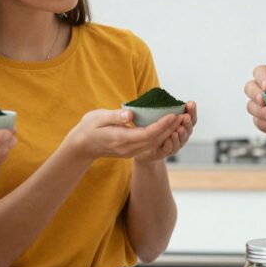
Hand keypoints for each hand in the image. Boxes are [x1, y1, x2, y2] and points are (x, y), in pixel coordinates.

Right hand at [65, 107, 188, 161]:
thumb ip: (114, 117)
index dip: (162, 125)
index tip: (173, 115)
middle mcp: (129, 148)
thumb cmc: (88, 129)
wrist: (82, 147)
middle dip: (171, 128)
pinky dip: (161, 135)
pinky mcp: (132, 150)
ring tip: (180, 119)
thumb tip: (129, 115)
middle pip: (155, 140)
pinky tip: (169, 126)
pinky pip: (150, 144)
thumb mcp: (97, 118)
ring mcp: (131, 151)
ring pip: (155, 143)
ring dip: (169, 132)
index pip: (147, 134)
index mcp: (121, 140)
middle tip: (183, 115)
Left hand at [135, 102, 196, 162]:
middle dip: (188, 122)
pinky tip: (169, 138)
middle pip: (189, 129)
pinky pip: (170, 149)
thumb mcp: (158, 115)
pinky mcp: (166, 152)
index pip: (191, 117)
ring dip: (181, 134)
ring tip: (179, 129)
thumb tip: (162, 95)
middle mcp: (180, 135)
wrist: (144, 147)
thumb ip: (164, 108)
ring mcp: (175, 144)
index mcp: (181, 124)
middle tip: (185, 117)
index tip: (190, 103)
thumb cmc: (153, 128)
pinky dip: (172, 144)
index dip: (192, 111)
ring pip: (182, 140)